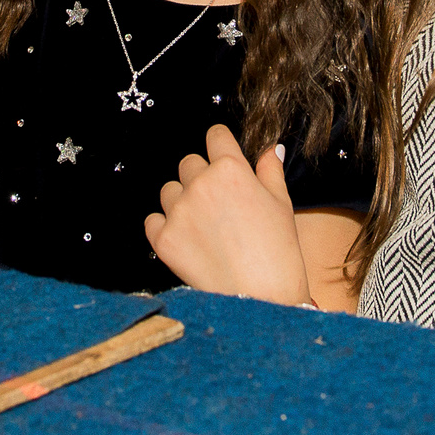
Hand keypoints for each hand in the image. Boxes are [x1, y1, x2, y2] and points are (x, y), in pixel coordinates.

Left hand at [145, 124, 312, 304]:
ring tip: (204, 226)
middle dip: (202, 177)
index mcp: (231, 170)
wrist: (262, 299)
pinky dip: (165, 227)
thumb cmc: (278, 251)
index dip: (220, 146)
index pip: (215, 136)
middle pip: (189, 163)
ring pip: (169, 190)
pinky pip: (153, 220)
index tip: (222, 156)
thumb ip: (270, 170)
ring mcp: (178, 212)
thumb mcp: (282, 203)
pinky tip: (186, 240)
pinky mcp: (163, 239)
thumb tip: (271, 148)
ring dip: (182, 201)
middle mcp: (200, 184)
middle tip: (218, 204)